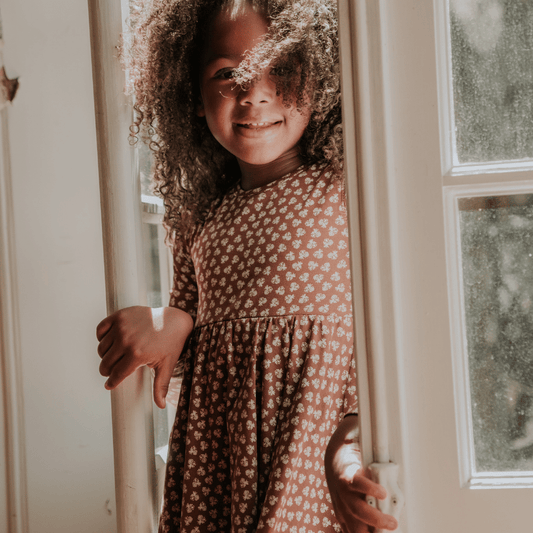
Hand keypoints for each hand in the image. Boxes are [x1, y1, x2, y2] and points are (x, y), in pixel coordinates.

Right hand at [96, 306, 193, 408]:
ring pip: (102, 348)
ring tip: (114, 356)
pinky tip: (110, 341)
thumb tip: (160, 406)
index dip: (111, 382)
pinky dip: (101, 337)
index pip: (116, 374)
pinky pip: (100, 329)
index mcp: (137, 355)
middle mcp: (126, 341)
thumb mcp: (167, 365)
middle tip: (111, 371)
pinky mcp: (119, 316)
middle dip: (107, 371)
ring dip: (105, 355)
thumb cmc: (171, 344)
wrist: (174, 320)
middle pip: (106, 363)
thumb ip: (160, 386)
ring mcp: (121, 327)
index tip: (109, 385)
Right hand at [325, 416, 398, 532]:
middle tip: (393, 522)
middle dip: (374, 519)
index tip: (383, 493)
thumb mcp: (363, 445)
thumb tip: (392, 447)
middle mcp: (341, 491)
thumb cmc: (353, 451)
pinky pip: (349, 529)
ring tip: (388, 528)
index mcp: (346, 473)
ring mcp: (340, 504)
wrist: (334, 455)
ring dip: (370, 531)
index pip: (355, 483)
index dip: (369, 488)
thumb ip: (375, 451)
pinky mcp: (341, 513)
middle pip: (356, 509)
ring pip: (353, 523)